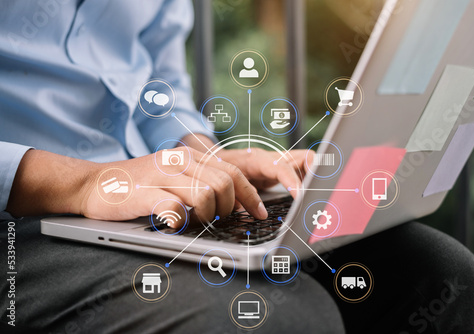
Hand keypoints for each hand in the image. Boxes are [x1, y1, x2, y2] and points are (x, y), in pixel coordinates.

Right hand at [6, 148, 267, 225]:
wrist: (94, 183)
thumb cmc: (139, 186)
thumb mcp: (174, 176)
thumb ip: (202, 182)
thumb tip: (236, 203)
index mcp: (189, 156)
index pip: (233, 172)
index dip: (251, 195)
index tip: (259, 212)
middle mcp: (179, 160)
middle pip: (225, 184)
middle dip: (229, 208)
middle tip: (218, 220)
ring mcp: (161, 175)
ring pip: (206, 195)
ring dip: (207, 216)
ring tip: (194, 222)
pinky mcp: (145, 193)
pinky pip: (174, 208)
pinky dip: (180, 221)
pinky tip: (174, 224)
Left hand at [217, 148, 312, 197]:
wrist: (216, 158)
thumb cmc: (221, 168)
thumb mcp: (228, 181)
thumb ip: (242, 195)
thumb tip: (258, 213)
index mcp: (258, 160)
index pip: (281, 167)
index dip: (293, 182)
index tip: (300, 197)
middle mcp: (274, 158)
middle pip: (306, 158)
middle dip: (315, 174)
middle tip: (316, 194)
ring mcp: (281, 163)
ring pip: (309, 164)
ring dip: (315, 179)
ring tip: (315, 198)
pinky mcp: (284, 170)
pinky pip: (304, 172)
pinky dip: (309, 183)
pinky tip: (307, 197)